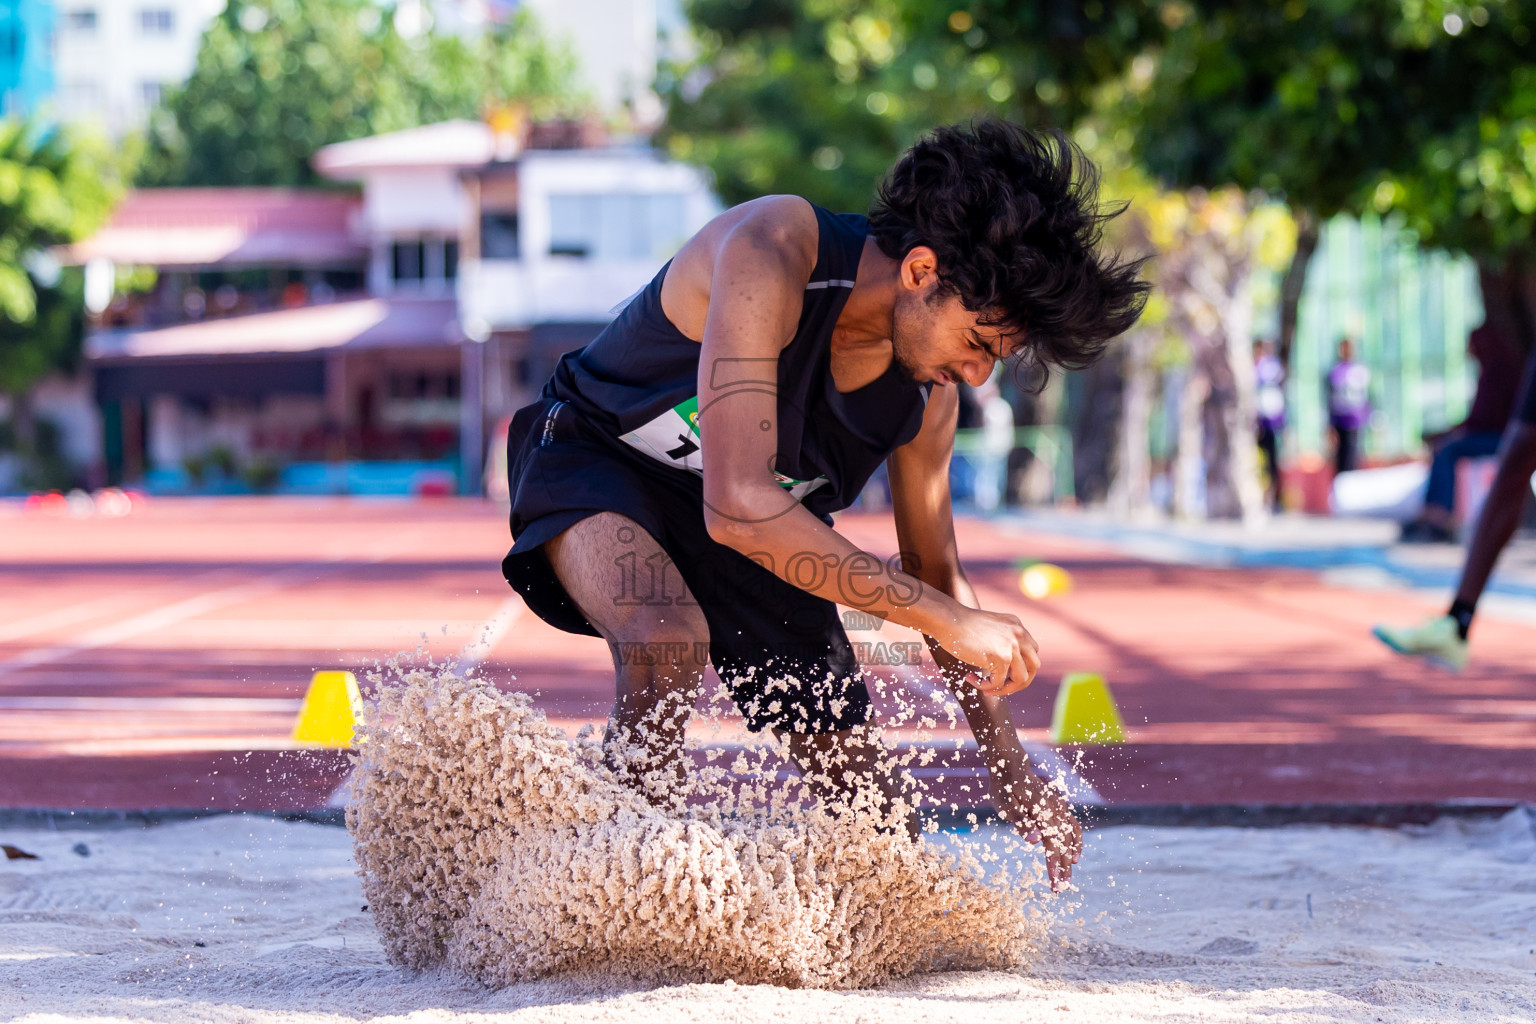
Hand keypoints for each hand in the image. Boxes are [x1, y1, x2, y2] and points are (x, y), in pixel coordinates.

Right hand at [925, 605, 1039, 696]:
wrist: (947, 619)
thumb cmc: (960, 625)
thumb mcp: (989, 629)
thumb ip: (1001, 641)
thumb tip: (1005, 666)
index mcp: (1017, 626)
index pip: (1031, 653)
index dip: (1021, 667)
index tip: (1004, 675)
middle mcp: (1019, 634)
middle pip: (1034, 666)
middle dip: (1019, 681)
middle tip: (1001, 687)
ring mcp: (1012, 646)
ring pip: (1021, 679)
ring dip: (1004, 689)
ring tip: (986, 688)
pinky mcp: (1001, 658)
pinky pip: (998, 682)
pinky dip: (984, 686)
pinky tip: (970, 678)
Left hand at [992, 763, 1081, 890]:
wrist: (1011, 766)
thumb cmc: (1005, 787)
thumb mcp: (1005, 804)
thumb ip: (1020, 821)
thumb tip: (1034, 841)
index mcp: (1042, 812)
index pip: (1052, 844)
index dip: (1053, 865)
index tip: (1054, 883)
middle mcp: (1055, 811)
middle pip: (1063, 845)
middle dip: (1063, 869)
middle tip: (1060, 890)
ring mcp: (1059, 809)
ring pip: (1070, 838)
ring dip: (1070, 859)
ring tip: (1067, 879)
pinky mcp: (1059, 808)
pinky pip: (1074, 827)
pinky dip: (1076, 842)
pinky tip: (1075, 856)